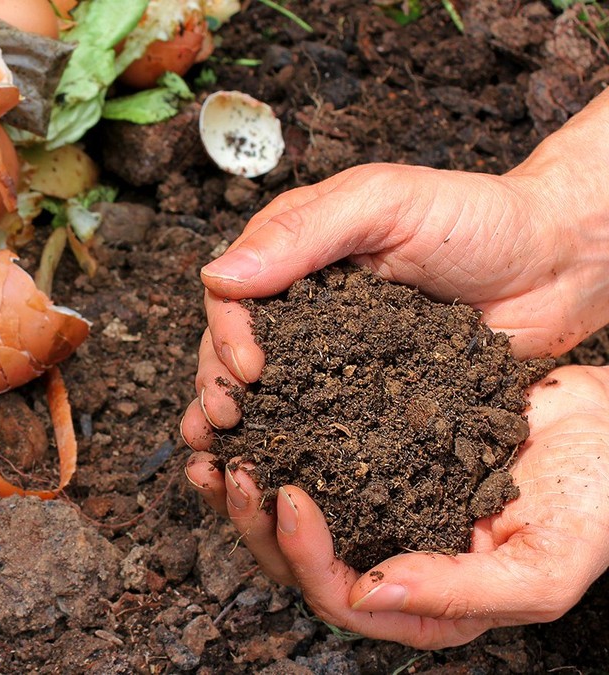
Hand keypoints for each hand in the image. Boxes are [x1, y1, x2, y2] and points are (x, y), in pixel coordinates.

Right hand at [183, 89, 608, 443]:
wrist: (559, 264)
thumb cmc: (478, 217)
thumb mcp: (384, 203)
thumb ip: (303, 233)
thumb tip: (218, 275)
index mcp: (294, 253)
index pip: (232, 295)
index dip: (227, 333)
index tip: (248, 368)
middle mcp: (304, 307)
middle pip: (236, 349)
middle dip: (219, 386)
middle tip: (225, 420)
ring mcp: (334, 355)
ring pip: (269, 393)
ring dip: (241, 425)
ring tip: (225, 458)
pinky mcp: (369, 396)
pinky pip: (323, 423)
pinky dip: (294, 448)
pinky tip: (276, 474)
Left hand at [184, 365, 608, 648]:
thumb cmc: (596, 501)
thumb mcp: (545, 563)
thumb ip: (463, 592)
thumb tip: (368, 592)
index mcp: (426, 603)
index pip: (340, 598)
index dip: (303, 555)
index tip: (287, 495)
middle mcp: (391, 559)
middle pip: (298, 561)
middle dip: (254, 520)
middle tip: (233, 468)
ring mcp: (377, 507)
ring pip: (290, 513)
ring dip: (245, 485)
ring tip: (214, 446)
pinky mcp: (371, 457)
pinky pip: (307, 456)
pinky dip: (272, 438)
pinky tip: (247, 414)